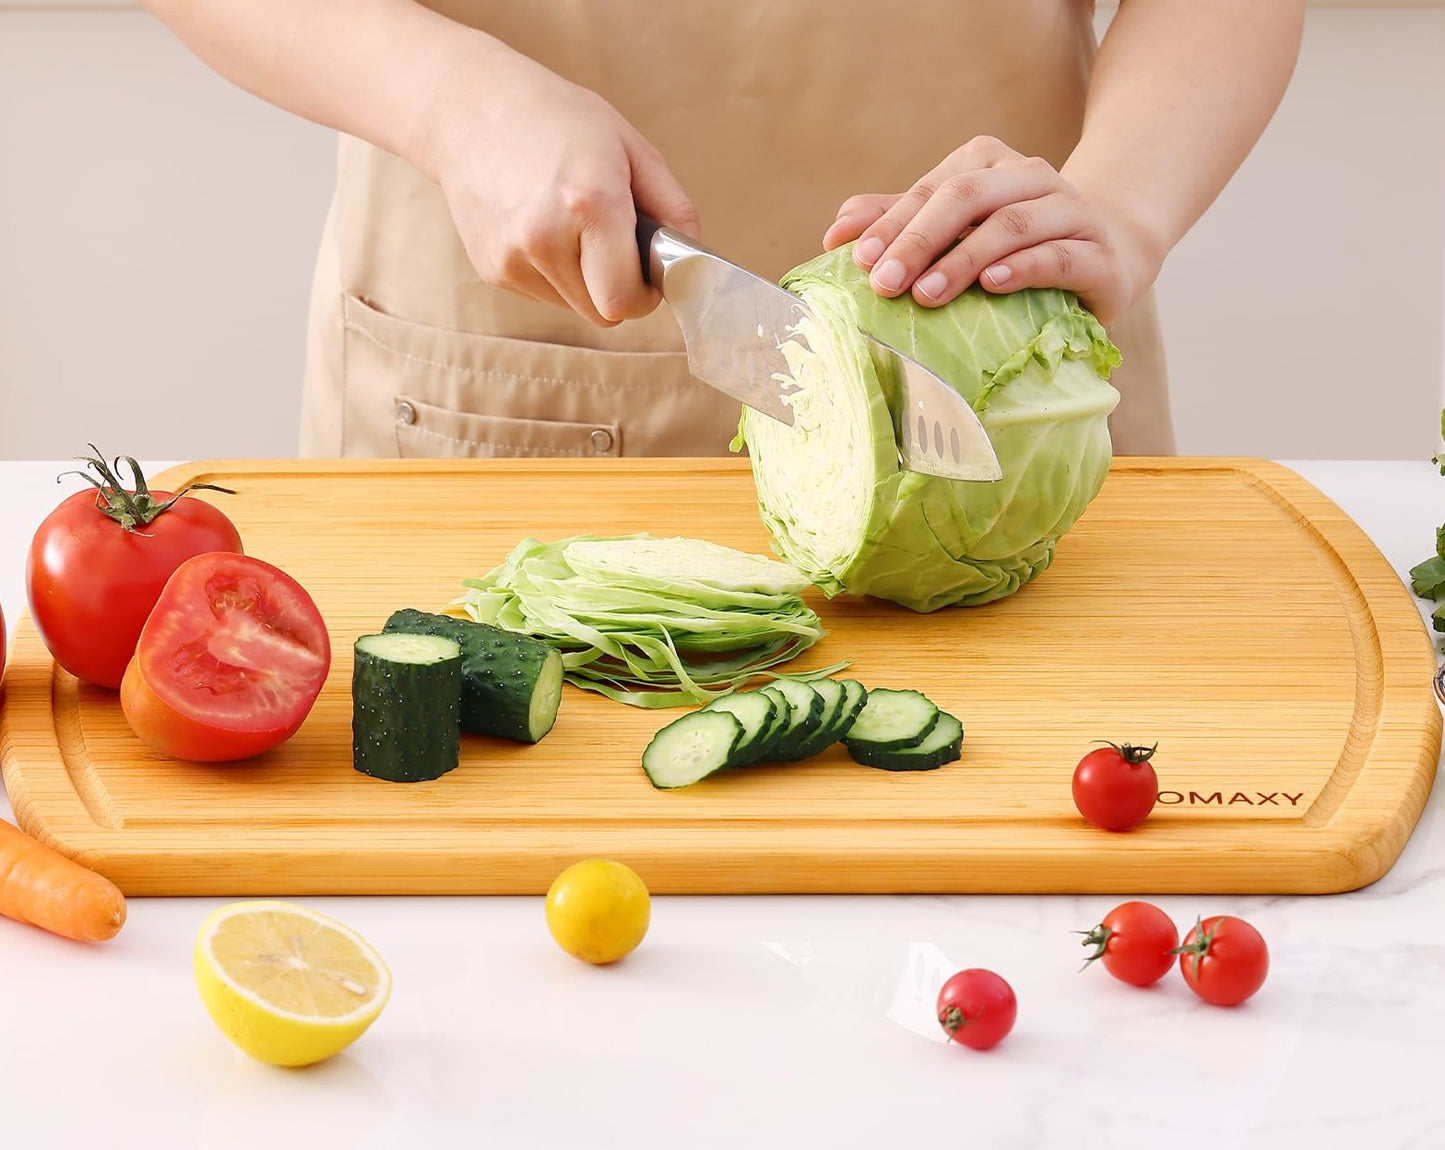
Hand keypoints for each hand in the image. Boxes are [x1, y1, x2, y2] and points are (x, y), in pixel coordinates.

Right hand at [423, 47, 696, 326]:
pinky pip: (544, 294)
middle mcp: (544, 237)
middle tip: (613, 246)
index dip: (645, 294)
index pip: (625, 300)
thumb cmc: (556, 118)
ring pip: (574, 308)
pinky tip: (542, 227)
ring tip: (571, 227)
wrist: (467, 107)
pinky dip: (554, 273)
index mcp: (589, 203)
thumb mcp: (630, 146)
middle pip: (603, 313)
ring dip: (586, 282)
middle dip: (618, 289)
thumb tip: (693, 259)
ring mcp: (512, 258)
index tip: (647, 272)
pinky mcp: (492, 269)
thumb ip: (673, 207)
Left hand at [822, 136, 1162, 325]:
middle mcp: (1030, 176)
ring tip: (926, 294)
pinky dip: (1023, 268)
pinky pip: (1058, 255)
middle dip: (918, 241)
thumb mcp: (957, 231)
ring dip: (963, 259)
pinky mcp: (1098, 253)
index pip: (932, 190)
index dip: (892, 225)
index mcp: (989, 164)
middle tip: (883, 284)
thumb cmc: (1018, 245)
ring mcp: (1070, 211)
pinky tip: (992, 284)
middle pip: (966, 199)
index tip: (856, 262)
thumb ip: (901, 224)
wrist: (1112, 253)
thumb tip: (836, 232)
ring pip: (1011, 224)